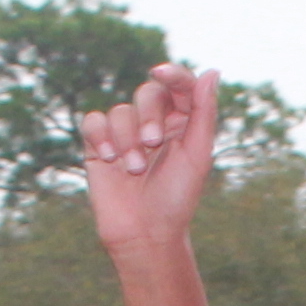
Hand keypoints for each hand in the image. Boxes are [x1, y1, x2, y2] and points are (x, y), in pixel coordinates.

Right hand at [75, 63, 220, 251]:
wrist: (145, 234)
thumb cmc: (176, 198)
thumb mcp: (197, 155)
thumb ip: (204, 112)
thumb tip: (212, 71)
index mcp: (183, 123)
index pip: (179, 85)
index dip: (172, 74)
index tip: (161, 73)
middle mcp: (154, 123)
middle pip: (148, 93)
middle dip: (148, 115)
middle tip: (152, 142)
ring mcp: (125, 133)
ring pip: (120, 111)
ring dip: (127, 139)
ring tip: (134, 170)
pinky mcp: (99, 146)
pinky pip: (93, 122)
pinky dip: (100, 135)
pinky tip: (108, 157)